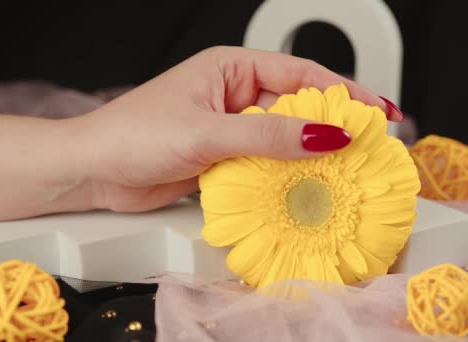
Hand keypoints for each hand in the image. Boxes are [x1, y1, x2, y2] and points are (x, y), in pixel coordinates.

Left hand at [77, 46, 402, 212]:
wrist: (93, 172)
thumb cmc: (132, 134)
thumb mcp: (206, 132)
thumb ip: (267, 135)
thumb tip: (324, 135)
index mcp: (230, 68)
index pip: (299, 74)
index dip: (340, 92)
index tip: (374, 112)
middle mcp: (234, 95)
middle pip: (296, 108)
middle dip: (330, 127)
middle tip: (367, 147)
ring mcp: (230, 129)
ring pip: (282, 140)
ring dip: (308, 156)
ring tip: (344, 171)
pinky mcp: (223, 159)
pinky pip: (264, 164)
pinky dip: (283, 176)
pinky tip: (304, 188)